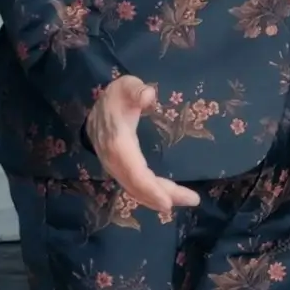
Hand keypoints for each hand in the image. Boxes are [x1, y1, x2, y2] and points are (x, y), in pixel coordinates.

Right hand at [85, 75, 200, 214]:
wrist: (96, 109)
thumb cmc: (116, 97)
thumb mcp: (126, 86)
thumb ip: (136, 90)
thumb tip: (148, 96)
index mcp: (117, 144)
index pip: (134, 172)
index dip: (150, 189)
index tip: (167, 203)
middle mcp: (115, 161)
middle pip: (139, 185)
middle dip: (163, 196)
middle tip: (193, 200)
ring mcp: (117, 167)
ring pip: (138, 188)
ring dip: (160, 196)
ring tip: (188, 199)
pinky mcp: (121, 168)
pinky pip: (136, 185)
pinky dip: (152, 193)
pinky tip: (167, 197)